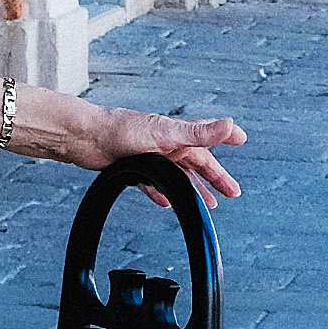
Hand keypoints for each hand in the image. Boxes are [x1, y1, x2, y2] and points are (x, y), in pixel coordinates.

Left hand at [74, 109, 245, 207]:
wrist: (85, 138)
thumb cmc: (121, 129)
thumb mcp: (166, 132)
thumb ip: (199, 132)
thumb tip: (230, 124)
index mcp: (176, 135)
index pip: (208, 140)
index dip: (225, 140)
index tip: (242, 140)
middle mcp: (165, 145)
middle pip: (197, 163)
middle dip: (215, 178)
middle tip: (231, 192)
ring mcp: (150, 157)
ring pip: (178, 176)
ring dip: (193, 189)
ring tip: (206, 204)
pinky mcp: (134, 169)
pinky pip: (154, 184)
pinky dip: (163, 193)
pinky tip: (167, 203)